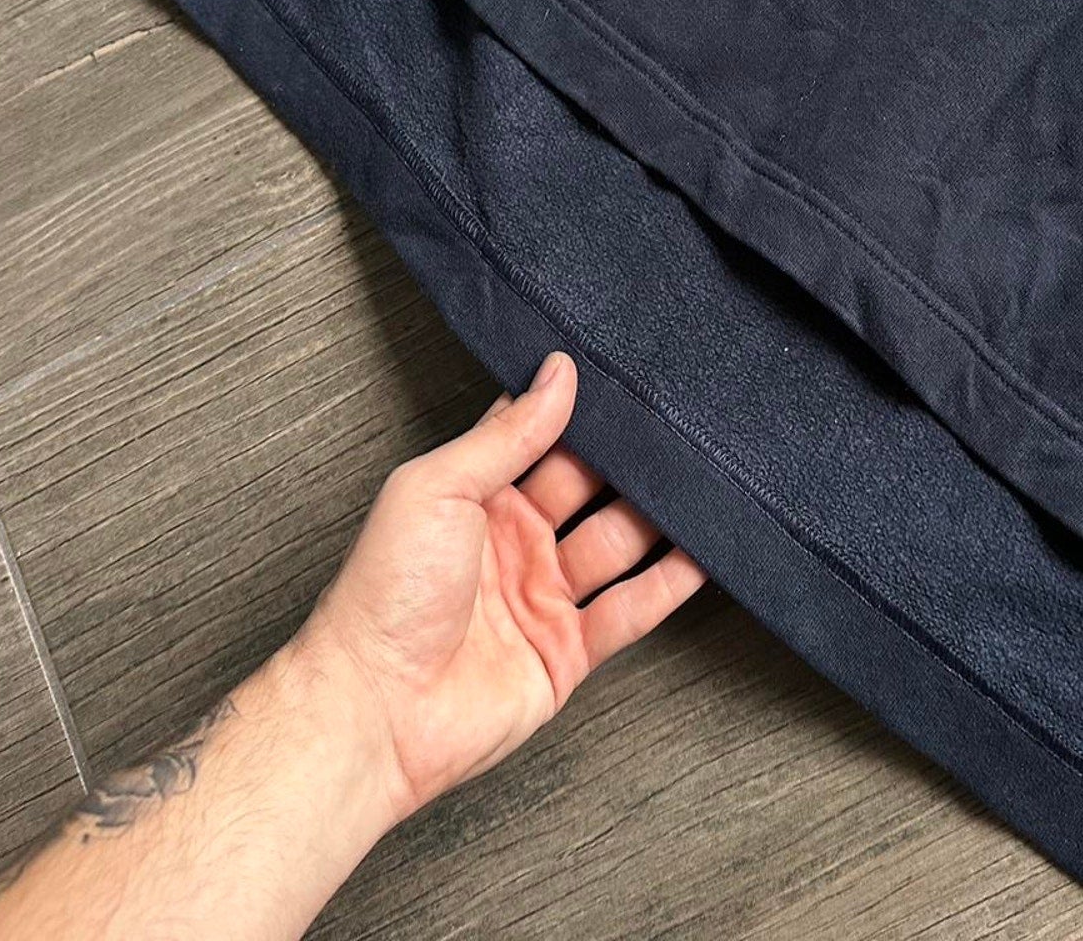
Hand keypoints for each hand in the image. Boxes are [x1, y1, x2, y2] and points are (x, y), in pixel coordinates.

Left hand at [291, 351, 705, 824]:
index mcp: (478, 497)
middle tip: (679, 429)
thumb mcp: (439, 486)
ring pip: (618, 544)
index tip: (628, 382)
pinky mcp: (567, 651)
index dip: (581, 413)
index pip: (542, 440)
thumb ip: (508, 433)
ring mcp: (543, 597)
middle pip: (590, 489)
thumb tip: (557, 373)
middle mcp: (514, 543)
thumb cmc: (384, 593)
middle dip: (632, 462)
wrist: (375, 710)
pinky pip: (630, 610)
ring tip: (707, 482)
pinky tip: (704, 555)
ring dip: (660, 518)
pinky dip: (669, 584)